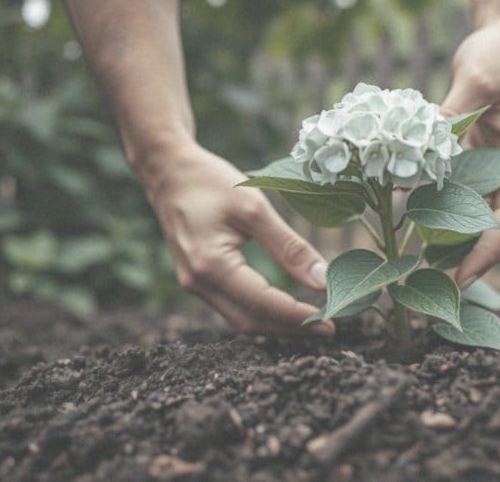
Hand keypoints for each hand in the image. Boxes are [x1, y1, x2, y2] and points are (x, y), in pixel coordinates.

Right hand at [141, 142, 333, 336]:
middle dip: (291, 329)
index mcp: (211, 266)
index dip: (298, 318)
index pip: (262, 304)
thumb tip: (322, 279)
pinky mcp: (197, 280)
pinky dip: (263, 312)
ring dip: (278, 324)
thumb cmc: (209, 182)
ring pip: (241, 319)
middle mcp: (198, 283)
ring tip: (314, 321)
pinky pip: (233, 306)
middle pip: (251, 322)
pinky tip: (286, 307)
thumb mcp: (255, 208)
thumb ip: (289, 247)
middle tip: (329, 329)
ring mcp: (194, 284)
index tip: (331, 324)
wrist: (167, 171)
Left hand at [440, 23, 499, 288]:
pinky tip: (419, 239)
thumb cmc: (496, 57)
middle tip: (440, 289)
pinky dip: (448, 225)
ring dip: (462, 250)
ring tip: (427, 275)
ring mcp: (498, 171)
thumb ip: (450, 112)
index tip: (462, 276)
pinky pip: (466, 205)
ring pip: (486, 224)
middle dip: (476, 262)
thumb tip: (417, 146)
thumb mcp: (475, 76)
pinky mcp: (478, 167)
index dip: (488, 250)